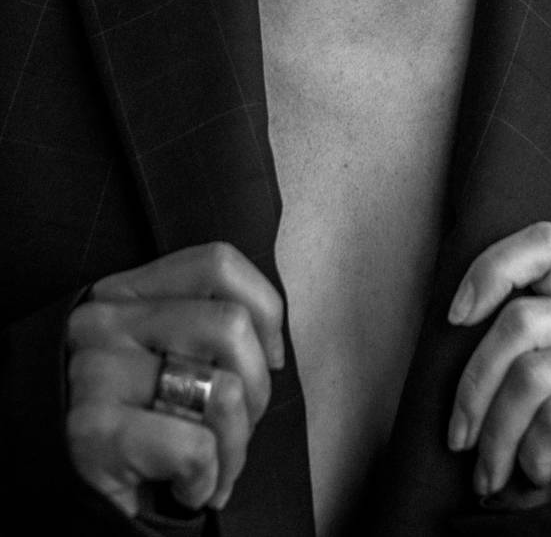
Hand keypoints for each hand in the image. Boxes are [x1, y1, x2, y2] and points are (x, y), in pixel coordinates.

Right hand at [66, 242, 283, 517]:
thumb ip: (204, 328)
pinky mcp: (92, 431)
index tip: (269, 357)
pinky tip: (184, 489)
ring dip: (235, 445)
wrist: (66, 501)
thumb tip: (270, 348)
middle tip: (235, 429)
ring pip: (224, 389)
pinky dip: (207, 480)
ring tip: (213, 466)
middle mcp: (104, 322)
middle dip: (257, 389)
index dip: (264, 308)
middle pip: (231, 325)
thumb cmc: (134, 429)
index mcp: (124, 293)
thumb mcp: (161, 358)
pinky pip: (195, 447)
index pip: (216, 263)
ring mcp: (94, 372)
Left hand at [446, 222, 550, 503]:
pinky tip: (540, 476)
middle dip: (472, 388)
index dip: (491, 268)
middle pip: (519, 321)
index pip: (544, 245)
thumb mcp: (544, 383)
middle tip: (460, 441)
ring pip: (531, 375)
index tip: (455, 319)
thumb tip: (451, 333)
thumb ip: (515, 348)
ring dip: (496, 438)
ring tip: (490, 476)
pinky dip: (532, 457)